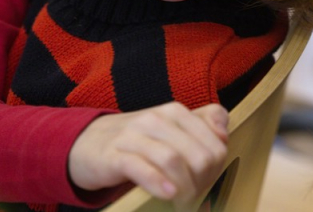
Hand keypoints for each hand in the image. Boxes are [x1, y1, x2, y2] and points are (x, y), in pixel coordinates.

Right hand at [68, 102, 228, 205]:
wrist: (88, 144)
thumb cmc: (139, 141)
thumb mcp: (171, 129)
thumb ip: (203, 124)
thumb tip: (224, 134)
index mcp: (175, 112)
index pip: (213, 138)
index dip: (218, 164)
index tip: (210, 180)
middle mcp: (156, 119)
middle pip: (197, 152)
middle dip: (204, 180)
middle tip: (197, 195)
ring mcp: (134, 136)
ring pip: (172, 159)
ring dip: (185, 186)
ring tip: (184, 201)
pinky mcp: (114, 156)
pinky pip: (141, 168)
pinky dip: (159, 183)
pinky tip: (169, 194)